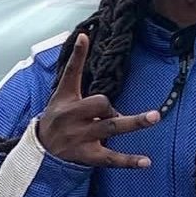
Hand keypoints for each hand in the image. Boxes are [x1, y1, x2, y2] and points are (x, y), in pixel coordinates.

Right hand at [36, 33, 160, 167]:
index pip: (72, 75)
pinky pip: (110, 159)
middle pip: (99, 104)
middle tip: (111, 111)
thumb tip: (84, 34)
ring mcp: (81, 138)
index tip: (84, 37)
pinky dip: (128, 161)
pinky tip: (146, 162)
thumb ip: (74, 66)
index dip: (78, 56)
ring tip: (154, 117)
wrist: (41, 150)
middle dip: (109, 107)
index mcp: (66, 100)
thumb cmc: (57, 116)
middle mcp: (72, 119)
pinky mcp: (88, 156)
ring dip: (133, 122)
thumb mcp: (62, 91)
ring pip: (110, 129)